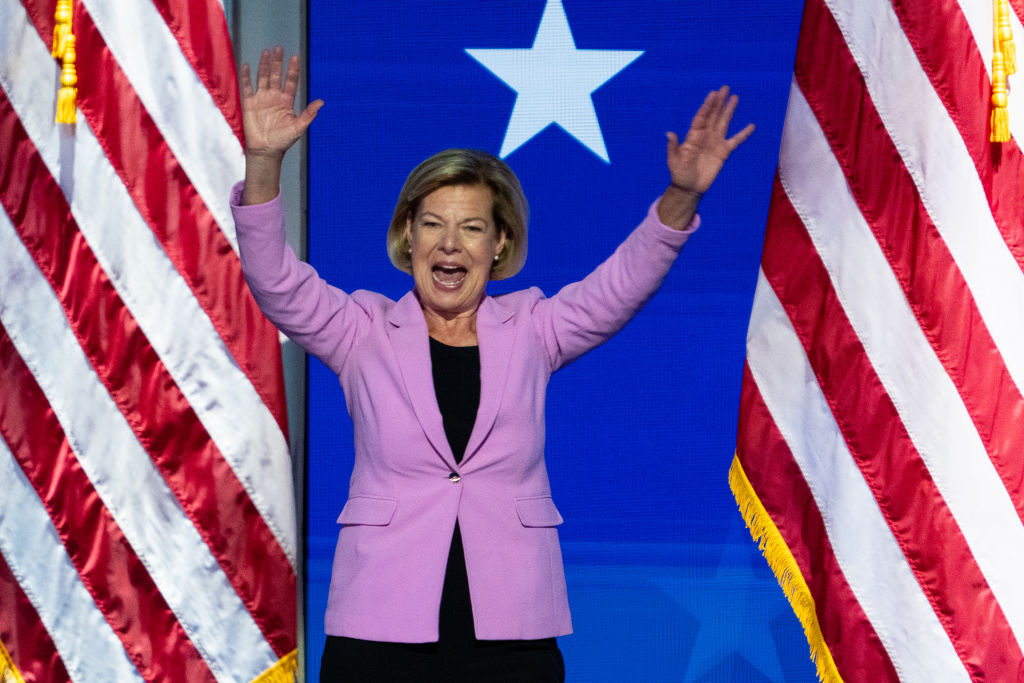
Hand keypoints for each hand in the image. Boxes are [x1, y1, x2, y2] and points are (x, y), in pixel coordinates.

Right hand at [241, 46, 322, 159]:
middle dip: (277, 62)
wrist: (266, 150)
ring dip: (264, 65)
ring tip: (266, 52)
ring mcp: (262, 99)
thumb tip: (321, 102)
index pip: (290, 81)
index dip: (292, 70)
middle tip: (278, 48)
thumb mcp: (298, 127)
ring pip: (263, 77)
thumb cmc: (283, 140)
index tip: (294, 57)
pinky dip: (246, 77)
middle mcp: (274, 97)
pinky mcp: (249, 103)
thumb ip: (309, 114)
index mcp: (286, 101)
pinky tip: (247, 66)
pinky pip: (247, 87)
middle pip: (276, 75)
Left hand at [658, 86, 753, 228]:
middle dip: (719, 102)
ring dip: (729, 111)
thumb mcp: (674, 160)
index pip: (702, 117)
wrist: (689, 187)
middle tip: (725, 88)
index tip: (713, 94)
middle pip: (714, 115)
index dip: (707, 106)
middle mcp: (705, 136)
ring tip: (735, 98)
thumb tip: (669, 134)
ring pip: (724, 123)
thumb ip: (673, 147)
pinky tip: (751, 126)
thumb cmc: (679, 173)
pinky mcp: (723, 152)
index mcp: (693, 136)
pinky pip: (735, 141)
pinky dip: (743, 134)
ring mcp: (715, 142)